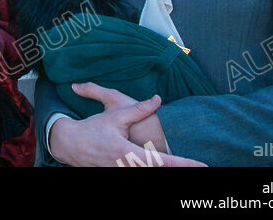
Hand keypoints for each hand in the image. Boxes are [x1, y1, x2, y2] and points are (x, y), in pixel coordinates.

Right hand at [47, 83, 204, 166]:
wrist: (69, 143)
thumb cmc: (93, 128)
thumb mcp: (116, 115)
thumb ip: (139, 108)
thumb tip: (158, 99)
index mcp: (128, 153)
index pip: (162, 161)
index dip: (183, 164)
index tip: (202, 165)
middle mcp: (126, 167)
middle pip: (158, 170)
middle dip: (179, 168)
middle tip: (202, 167)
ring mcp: (120, 172)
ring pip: (148, 172)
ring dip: (164, 167)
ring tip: (186, 165)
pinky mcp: (116, 173)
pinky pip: (136, 172)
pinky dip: (149, 168)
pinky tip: (161, 165)